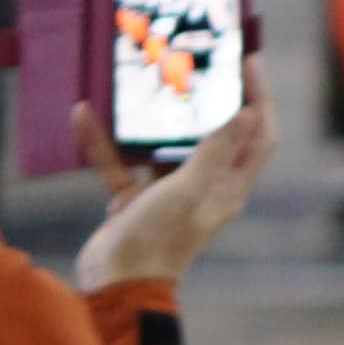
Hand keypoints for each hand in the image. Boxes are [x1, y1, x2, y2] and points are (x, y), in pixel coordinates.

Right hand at [73, 79, 271, 290]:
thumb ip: (215, 151)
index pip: (258, 136)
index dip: (259, 98)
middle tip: (193, 58)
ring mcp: (167, 192)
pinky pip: (119, 162)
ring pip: (162, 143)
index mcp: (228, 187)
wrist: (115, 286)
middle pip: (213, 132)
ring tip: (142, 76)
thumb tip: (249, 112)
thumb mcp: (189, 190)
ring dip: (150, 116)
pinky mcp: (133, 199)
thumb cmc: (159, 241)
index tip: (248, 61)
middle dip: (206, 96)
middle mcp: (203, 187)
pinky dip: (102, 142)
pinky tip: (84, 115)